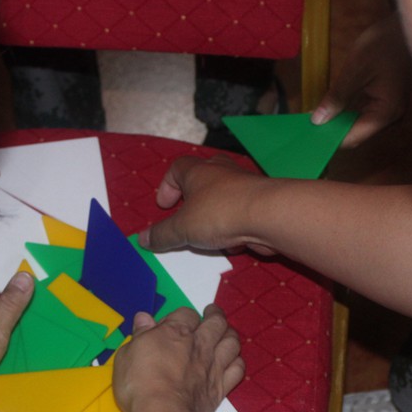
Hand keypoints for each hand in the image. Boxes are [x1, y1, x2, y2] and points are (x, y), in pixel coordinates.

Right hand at [112, 305, 244, 411]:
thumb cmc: (139, 384)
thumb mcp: (127, 355)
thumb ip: (139, 335)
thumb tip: (143, 318)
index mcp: (175, 332)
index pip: (186, 314)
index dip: (183, 315)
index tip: (176, 322)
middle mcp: (199, 345)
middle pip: (216, 322)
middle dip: (214, 315)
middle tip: (212, 313)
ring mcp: (213, 366)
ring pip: (231, 342)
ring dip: (230, 334)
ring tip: (226, 332)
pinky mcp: (220, 387)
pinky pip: (237, 369)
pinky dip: (237, 362)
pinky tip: (233, 361)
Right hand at [138, 155, 277, 255]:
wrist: (269, 215)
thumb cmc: (218, 214)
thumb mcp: (182, 228)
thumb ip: (162, 235)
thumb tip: (142, 239)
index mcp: (198, 171)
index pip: (177, 167)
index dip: (167, 186)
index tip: (163, 207)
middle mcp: (222, 172)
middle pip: (204, 176)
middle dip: (194, 198)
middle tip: (187, 215)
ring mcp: (245, 185)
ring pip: (225, 197)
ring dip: (215, 216)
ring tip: (210, 237)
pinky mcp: (261, 202)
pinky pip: (242, 213)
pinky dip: (235, 227)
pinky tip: (234, 244)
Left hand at [311, 15, 411, 148]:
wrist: (403, 27)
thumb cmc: (383, 45)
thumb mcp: (355, 70)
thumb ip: (337, 97)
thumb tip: (318, 120)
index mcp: (386, 113)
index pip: (353, 137)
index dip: (329, 139)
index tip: (307, 136)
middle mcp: (389, 117)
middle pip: (356, 134)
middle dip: (331, 131)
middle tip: (305, 126)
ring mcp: (388, 110)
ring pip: (357, 126)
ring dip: (336, 122)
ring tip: (312, 118)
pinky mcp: (384, 102)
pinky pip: (361, 115)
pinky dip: (344, 113)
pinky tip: (328, 108)